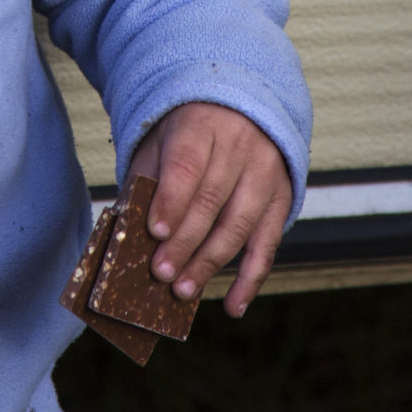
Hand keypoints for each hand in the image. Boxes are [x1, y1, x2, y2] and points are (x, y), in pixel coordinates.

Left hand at [124, 101, 290, 317]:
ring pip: (240, 224)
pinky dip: (251, 279)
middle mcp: (240, 146)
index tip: (154, 232)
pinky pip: (269, 243)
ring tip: (183, 290)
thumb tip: (129, 231)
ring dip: (210, 263)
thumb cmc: (187, 132)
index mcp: (203, 125)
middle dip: (184, 241)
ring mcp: (266, 172)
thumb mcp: (160, 139)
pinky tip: (233, 305)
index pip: (188, 166)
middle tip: (161, 274)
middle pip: (212, 200)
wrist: (239, 106)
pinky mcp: (283, 197)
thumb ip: (147, 179)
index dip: (172, 200)